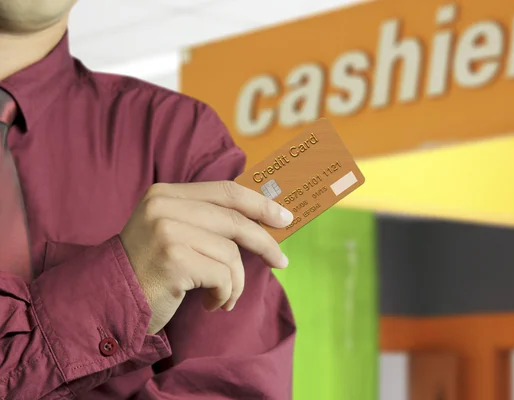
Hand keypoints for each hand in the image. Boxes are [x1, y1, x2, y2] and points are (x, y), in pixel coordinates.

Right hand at [119, 181, 293, 333]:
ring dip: (235, 282)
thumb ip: (207, 221)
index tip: (284, 217)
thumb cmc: (149, 271)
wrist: (105, 302)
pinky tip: (210, 304)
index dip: (260, 204)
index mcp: (166, 193)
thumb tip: (262, 220)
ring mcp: (167, 231)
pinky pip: (222, 276)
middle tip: (282, 262)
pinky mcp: (173, 259)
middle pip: (235, 220)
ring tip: (223, 297)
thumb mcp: (174, 234)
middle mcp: (164, 206)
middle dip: (265, 242)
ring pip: (231, 253)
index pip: (226, 191)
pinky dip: (224, 295)